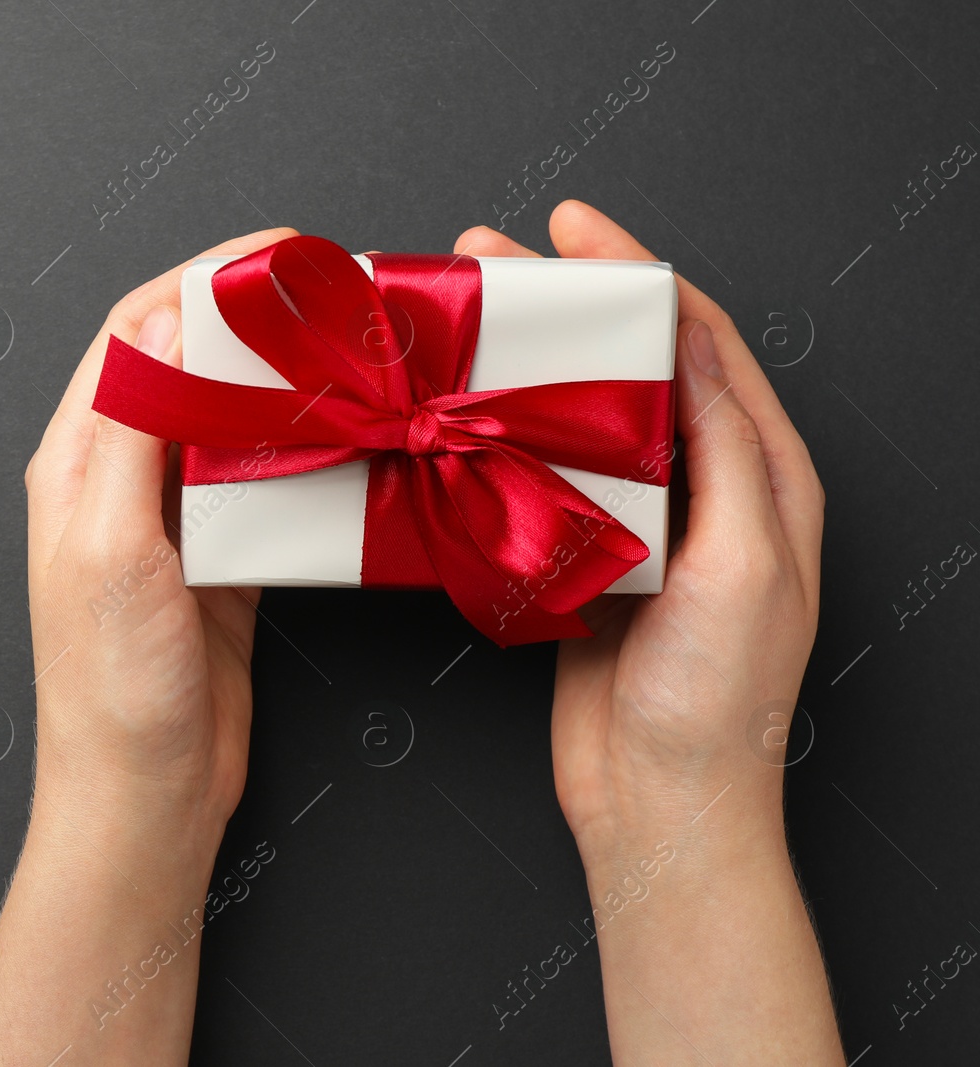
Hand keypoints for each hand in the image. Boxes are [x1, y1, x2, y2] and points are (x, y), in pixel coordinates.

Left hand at [25, 228, 296, 843]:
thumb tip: (169, 323)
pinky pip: (266, 487)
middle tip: (332, 297)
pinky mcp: (221, 564)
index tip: (279, 254)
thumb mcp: (112, 550)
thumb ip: (133, 432)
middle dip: (255, 321)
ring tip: (350, 357)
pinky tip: (347, 443)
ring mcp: (173, 523)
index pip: (137, 334)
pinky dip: (305, 456)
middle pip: (190, 367)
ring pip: (233, 423)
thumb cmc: (110, 689)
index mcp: (76, 464)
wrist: (141, 799)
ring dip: (287, 385)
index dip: (202, 280)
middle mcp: (120, 481)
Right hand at [455, 200, 824, 856]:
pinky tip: (461, 416)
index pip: (702, 345)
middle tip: (501, 260)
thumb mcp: (744, 567)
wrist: (658, 805)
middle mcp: (704, 491)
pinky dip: (503, 437)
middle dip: (571, 306)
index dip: (642, 275)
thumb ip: (724, 455)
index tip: (578, 230)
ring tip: (468, 324)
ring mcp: (639, 525)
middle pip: (634, 367)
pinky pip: (543, 479)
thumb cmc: (717, 701)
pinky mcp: (582, 561)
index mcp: (763, 479)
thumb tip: (691, 348)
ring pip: (580, 417)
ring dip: (527, 367)